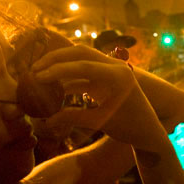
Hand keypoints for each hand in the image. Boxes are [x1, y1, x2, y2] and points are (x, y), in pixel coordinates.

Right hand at [29, 46, 166, 149]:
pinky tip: (51, 87)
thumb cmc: (129, 128)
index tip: (38, 76)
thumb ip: (73, 117)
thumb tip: (46, 120)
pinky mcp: (106, 77)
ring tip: (38, 75)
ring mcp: (111, 70)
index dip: (58, 70)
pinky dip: (68, 78)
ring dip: (60, 65)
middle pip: (81, 53)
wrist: (148, 130)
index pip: (84, 65)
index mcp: (118, 75)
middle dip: (56, 59)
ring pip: (81, 59)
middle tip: (34, 69)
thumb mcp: (100, 122)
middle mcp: (115, 67)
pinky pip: (84, 72)